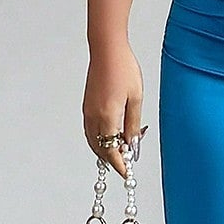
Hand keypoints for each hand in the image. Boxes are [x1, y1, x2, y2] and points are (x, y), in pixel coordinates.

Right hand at [83, 44, 146, 178]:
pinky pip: (90, 130)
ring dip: (104, 150)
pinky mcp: (86, 105)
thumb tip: (132, 143)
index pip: (111, 151)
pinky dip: (99, 139)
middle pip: (99, 149)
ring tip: (120, 152)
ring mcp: (87, 111)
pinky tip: (110, 137)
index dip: (119, 165)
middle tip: (126, 164)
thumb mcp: (136, 98)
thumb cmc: (124, 69)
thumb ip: (133, 124)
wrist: (107, 49)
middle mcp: (93, 117)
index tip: (127, 174)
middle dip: (112, 159)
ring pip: (93, 141)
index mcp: (107, 117)